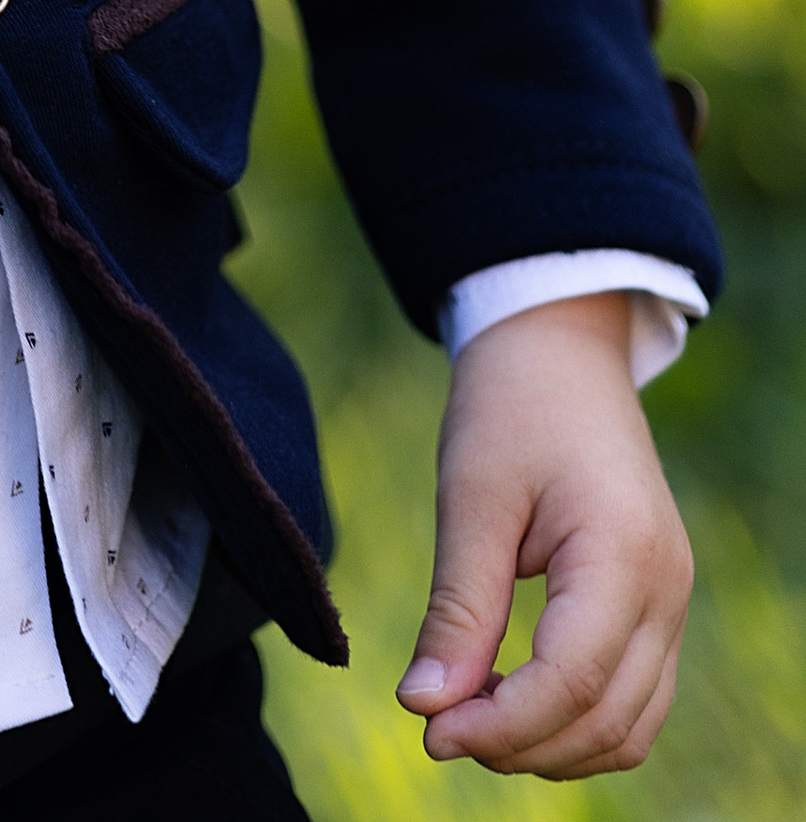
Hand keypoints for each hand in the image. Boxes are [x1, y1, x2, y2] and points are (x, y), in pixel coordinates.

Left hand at [397, 292, 691, 777]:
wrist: (559, 351)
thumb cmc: (510, 407)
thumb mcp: (471, 496)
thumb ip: (457, 609)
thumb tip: (424, 705)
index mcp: (624, 554)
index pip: (571, 683)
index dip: (499, 724)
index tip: (428, 729)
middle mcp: (666, 591)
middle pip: (605, 720)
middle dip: (519, 744)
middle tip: (436, 728)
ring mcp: (672, 602)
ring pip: (627, 727)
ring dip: (550, 745)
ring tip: (467, 718)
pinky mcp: (658, 607)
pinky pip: (634, 700)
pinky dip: (576, 722)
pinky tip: (510, 701)